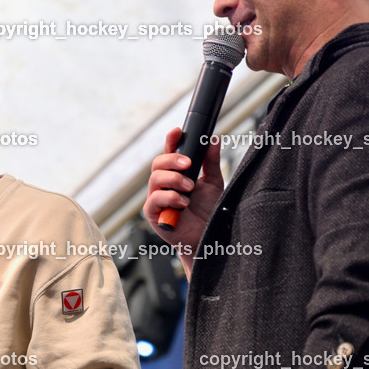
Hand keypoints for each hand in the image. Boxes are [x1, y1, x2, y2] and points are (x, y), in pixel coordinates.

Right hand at [143, 127, 224, 273]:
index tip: (177, 131)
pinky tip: (183, 202)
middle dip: (172, 160)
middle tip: (189, 164)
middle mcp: (163, 185)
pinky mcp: (154, 214)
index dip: (171, 140)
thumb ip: (211, 162)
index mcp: (176, 175)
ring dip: (174, 180)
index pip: (169, 153)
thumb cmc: (208, 212)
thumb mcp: (213, 183)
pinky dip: (170, 197)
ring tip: (190, 188)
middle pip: (157, 163)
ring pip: (155, 179)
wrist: (208, 237)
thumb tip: (214, 139)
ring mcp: (156, 199)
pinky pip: (154, 199)